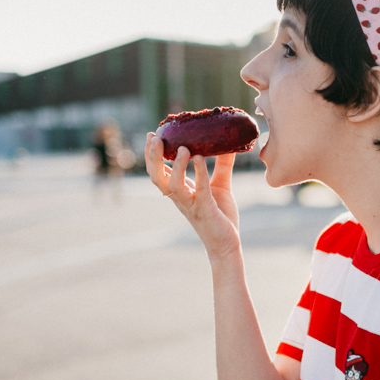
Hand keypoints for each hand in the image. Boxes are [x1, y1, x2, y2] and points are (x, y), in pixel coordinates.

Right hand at [145, 133, 240, 259]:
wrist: (228, 244)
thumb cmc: (220, 216)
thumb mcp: (220, 185)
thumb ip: (221, 165)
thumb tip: (228, 143)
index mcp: (179, 192)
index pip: (159, 172)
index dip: (152, 155)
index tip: (152, 134)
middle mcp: (180, 198)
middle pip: (157, 178)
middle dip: (153, 158)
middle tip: (155, 138)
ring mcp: (191, 205)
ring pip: (173, 186)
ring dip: (177, 166)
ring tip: (184, 148)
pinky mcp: (205, 211)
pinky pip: (200, 191)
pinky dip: (200, 174)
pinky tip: (200, 159)